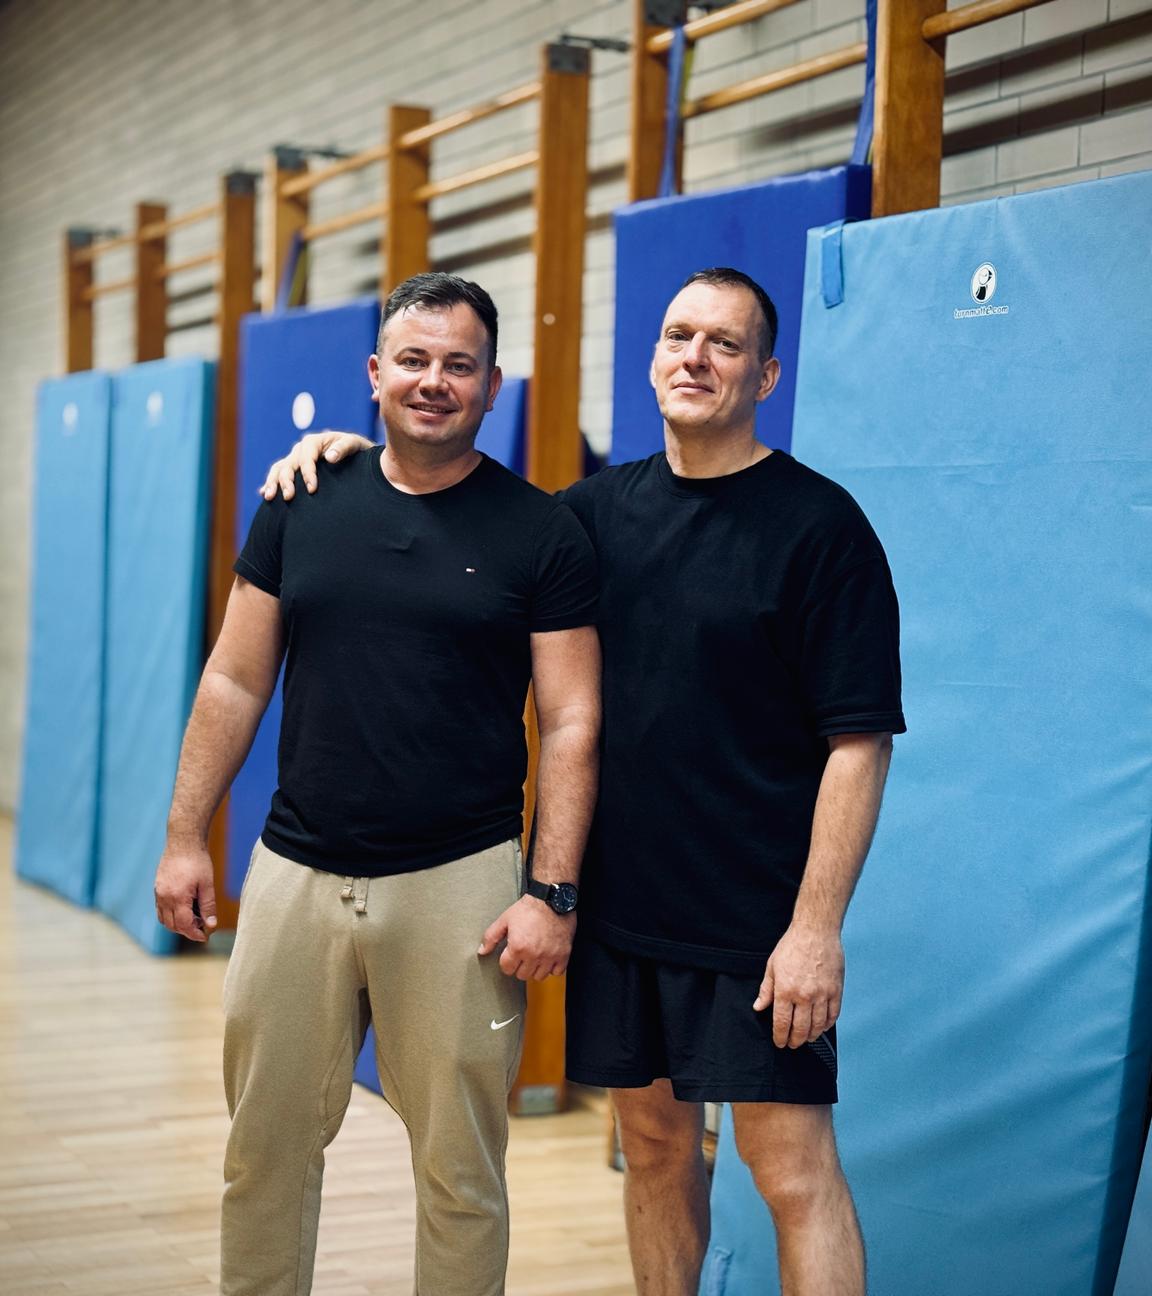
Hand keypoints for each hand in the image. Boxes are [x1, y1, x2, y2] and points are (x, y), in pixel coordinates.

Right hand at [154, 843, 217, 942]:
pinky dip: (170, 915)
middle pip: (172, 925)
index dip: (194, 933)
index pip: (183, 925)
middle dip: (187, 930)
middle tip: (202, 927)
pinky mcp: (157, 888)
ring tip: (194, 919)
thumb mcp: (207, 884)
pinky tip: (184, 909)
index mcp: (177, 897)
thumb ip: (208, 905)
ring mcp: (158, 893)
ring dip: (177, 924)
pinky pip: (160, 909)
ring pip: (164, 919)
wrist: (183, 842)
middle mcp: (164, 897)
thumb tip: (211, 924)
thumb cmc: (198, 861)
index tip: (204, 936)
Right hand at [260, 430, 373, 499]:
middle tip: (289, 497)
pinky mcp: (295, 469)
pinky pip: (279, 475)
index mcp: (314, 441)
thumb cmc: (356, 449)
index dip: (307, 473)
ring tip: (268, 497)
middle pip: (288, 465)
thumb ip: (343, 448)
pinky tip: (264, 493)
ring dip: (272, 483)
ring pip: (279, 470)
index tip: (312, 489)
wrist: (357, 456)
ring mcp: (296, 459)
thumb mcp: (354, 444)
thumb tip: (330, 457)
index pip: (306, 458)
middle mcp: (301, 449)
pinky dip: (271, 483)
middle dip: (286, 481)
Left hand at [478, 896, 575, 980]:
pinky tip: (548, 958)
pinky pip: (557, 972)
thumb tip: (482, 951)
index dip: (506, 961)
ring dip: (535, 968)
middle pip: (522, 975)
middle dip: (520, 966)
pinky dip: (552, 967)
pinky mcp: (564, 954)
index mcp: (518, 947)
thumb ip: (491, 937)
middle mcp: (534, 954)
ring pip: (539, 976)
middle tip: (522, 955)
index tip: (510, 955)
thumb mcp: (505, 919)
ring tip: (535, 957)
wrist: (552, 898)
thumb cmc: (530, 908)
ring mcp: (550, 956)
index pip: (507, 969)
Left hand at [753, 924, 843, 1047]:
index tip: (780, 1042)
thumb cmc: (792, 946)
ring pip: (817, 1025)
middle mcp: (804, 995)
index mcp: (785, 990)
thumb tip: (759, 1007)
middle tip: (792, 1044)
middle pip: (800, 1029)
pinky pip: (833, 1015)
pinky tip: (822, 1027)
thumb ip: (766, 990)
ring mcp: (822, 994)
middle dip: (795, 1041)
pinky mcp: (836, 990)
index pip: (782, 1023)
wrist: (815, 931)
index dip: (780, 1037)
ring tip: (806, 1038)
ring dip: (811, 1036)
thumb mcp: (772, 966)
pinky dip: (827, 1025)